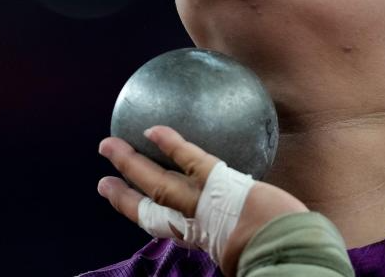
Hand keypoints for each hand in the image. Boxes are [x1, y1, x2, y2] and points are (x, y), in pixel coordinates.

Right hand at [97, 125, 307, 275]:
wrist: (282, 250)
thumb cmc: (271, 255)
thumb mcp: (242, 256)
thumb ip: (229, 241)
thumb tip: (234, 241)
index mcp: (196, 239)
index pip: (157, 225)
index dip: (134, 210)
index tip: (115, 198)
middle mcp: (191, 222)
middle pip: (149, 206)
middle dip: (123, 194)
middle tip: (102, 182)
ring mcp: (200, 200)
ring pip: (157, 181)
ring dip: (129, 163)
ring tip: (109, 147)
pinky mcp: (216, 179)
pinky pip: (189, 158)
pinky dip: (170, 144)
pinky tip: (153, 129)